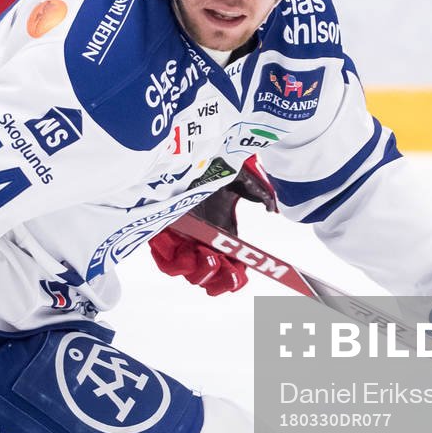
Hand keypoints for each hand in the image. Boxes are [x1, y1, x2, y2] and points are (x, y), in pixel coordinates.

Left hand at [148, 158, 277, 295]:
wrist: (191, 151)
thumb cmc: (216, 165)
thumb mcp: (242, 180)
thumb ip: (261, 194)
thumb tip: (271, 210)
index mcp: (220, 234)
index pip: (229, 268)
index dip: (235, 278)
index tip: (242, 273)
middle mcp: (200, 240)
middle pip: (208, 276)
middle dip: (219, 280)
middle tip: (227, 266)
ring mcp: (180, 238)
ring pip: (186, 272)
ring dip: (199, 270)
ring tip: (205, 254)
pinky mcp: (160, 232)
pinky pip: (162, 257)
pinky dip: (170, 258)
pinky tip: (181, 247)